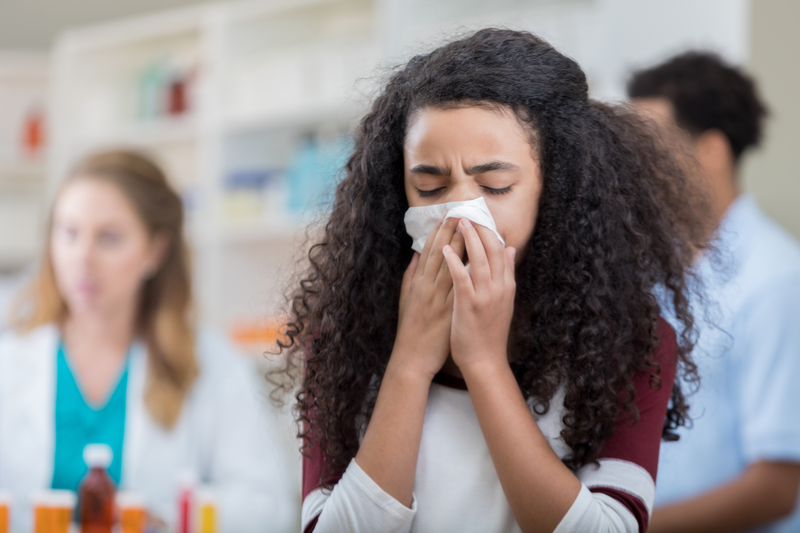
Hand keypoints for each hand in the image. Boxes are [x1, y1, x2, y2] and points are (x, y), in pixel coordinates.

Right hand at [391, 216, 465, 380]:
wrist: (412, 357)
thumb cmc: (410, 330)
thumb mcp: (406, 298)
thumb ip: (411, 276)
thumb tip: (417, 256)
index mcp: (417, 283)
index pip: (429, 252)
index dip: (439, 232)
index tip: (448, 215)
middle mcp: (427, 288)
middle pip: (441, 254)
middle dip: (451, 232)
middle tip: (462, 211)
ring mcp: (438, 299)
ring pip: (451, 266)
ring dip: (461, 246)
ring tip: (470, 227)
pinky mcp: (449, 311)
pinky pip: (461, 287)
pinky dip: (468, 273)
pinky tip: (477, 260)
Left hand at [443, 218, 515, 373]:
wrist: (485, 361)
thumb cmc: (489, 332)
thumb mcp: (504, 300)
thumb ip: (507, 273)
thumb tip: (510, 249)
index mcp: (506, 286)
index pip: (501, 250)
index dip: (490, 230)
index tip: (480, 214)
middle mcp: (499, 288)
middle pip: (492, 250)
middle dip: (480, 228)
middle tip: (468, 210)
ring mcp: (485, 296)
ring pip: (479, 259)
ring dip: (468, 238)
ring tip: (459, 221)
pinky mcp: (470, 305)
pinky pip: (462, 278)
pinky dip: (454, 262)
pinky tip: (445, 249)